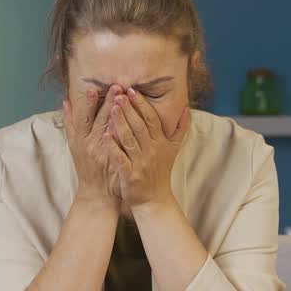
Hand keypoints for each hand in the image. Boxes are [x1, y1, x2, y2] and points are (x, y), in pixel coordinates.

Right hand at [63, 87, 121, 206]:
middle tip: (117, 86)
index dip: (87, 103)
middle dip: (108, 103)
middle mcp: (91, 145)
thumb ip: (70, 123)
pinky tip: (134, 122)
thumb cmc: (86, 166)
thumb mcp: (74, 145)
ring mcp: (106, 153)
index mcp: (80, 139)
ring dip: (120, 114)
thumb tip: (66, 101)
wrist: (97, 193)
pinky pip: (123, 145)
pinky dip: (126, 133)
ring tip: (127, 98)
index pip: (83, 117)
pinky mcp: (118, 161)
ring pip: (112, 131)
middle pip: (100, 120)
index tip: (93, 88)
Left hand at [106, 88, 189, 207]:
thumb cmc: (161, 172)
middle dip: (129, 109)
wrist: (155, 199)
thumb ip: (180, 128)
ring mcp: (141, 163)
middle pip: (140, 126)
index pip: (151, 119)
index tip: (132, 91)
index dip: (142, 105)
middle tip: (119, 94)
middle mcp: (152, 151)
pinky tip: (104, 136)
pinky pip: (121, 159)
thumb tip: (186, 108)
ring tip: (111, 108)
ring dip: (120, 123)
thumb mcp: (173, 149)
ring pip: (129, 140)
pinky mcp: (131, 175)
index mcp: (160, 142)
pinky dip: (113, 147)